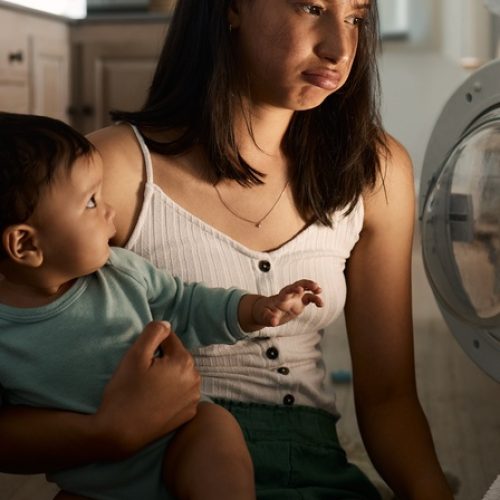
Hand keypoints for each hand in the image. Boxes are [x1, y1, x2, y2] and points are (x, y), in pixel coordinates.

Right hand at [95, 321, 200, 457]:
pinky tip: (155, 400)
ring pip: (180, 376)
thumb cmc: (125, 392)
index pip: (170, 339)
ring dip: (168, 376)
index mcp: (184, 361)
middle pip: (177, 357)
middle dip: (162, 360)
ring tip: (148, 387)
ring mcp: (193, 399)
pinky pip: (181, 394)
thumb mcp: (135, 355)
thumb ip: (153, 333)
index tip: (140, 358)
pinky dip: (172, 393)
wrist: (119, 433)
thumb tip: (167, 324)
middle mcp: (195, 379)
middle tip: (142, 374)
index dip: (152, 345)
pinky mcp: (188, 415)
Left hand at [253, 279, 322, 326]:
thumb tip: (274, 322)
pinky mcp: (300, 302)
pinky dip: (315, 299)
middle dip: (306, 284)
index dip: (293, 290)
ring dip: (312, 288)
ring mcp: (295, 297)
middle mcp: (289, 295)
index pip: (287, 291)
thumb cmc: (263, 312)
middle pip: (298, 285)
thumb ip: (269, 319)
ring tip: (320, 291)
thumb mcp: (264, 317)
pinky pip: (309, 298)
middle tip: (315, 286)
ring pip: (305, 289)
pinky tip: (321, 304)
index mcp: (280, 297)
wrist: (265, 311)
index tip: (300, 289)